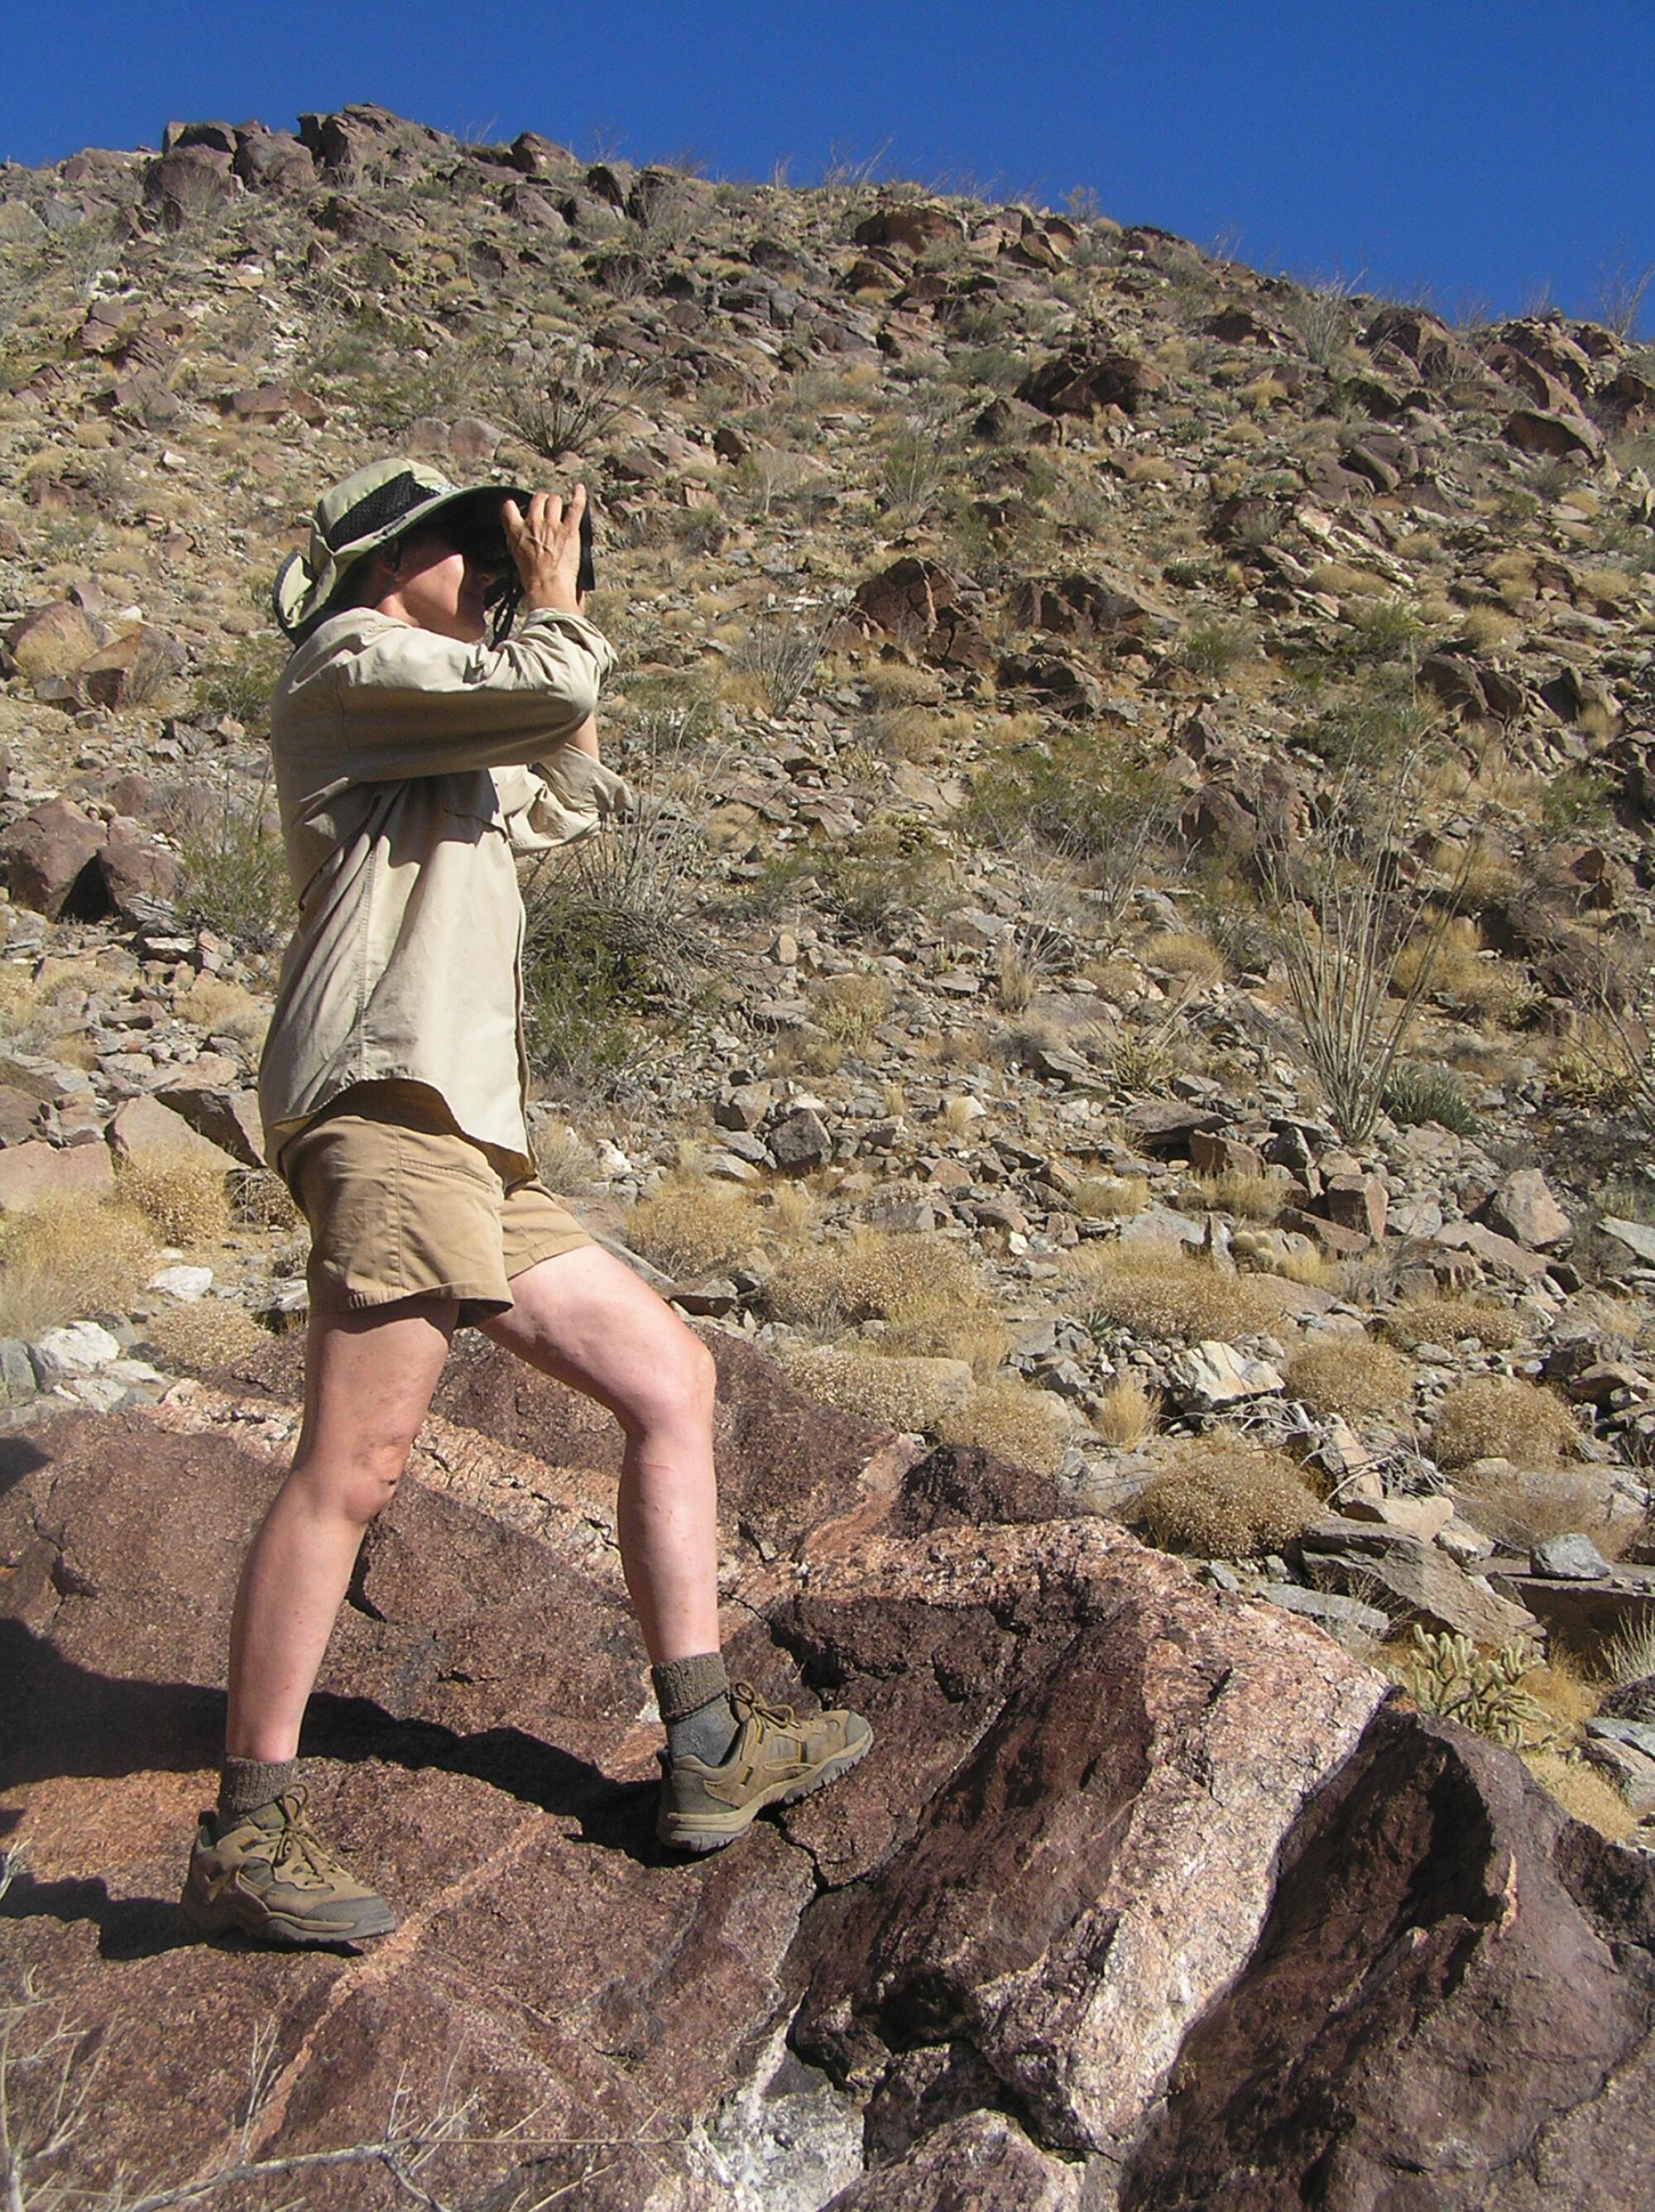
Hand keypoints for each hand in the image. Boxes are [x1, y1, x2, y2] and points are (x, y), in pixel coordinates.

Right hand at [501, 486, 586, 614]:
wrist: (547, 587)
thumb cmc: (534, 580)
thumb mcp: (517, 558)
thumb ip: (520, 543)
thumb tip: (526, 543)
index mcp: (516, 532)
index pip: (508, 508)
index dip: (513, 505)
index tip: (516, 506)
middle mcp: (533, 524)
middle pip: (537, 500)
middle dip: (542, 501)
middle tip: (546, 507)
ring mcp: (552, 525)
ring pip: (554, 500)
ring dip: (557, 502)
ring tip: (560, 506)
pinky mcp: (569, 530)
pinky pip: (575, 506)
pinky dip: (579, 496)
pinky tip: (579, 489)